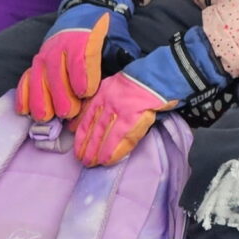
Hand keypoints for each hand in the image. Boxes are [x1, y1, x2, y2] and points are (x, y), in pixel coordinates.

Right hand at [18, 0, 140, 121]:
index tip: (86, 92)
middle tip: (67, 113)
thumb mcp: (120, 41)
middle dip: (61, 94)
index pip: (81, 57)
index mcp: (85, 38)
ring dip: (40, 98)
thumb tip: (124, 83)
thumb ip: (120, 60)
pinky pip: (27, 78)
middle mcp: (60, 45)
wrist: (87, 10)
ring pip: (39, 77)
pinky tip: (24, 111)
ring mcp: (45, 53)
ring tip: (47, 117)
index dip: (82, 76)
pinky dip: (24, 94)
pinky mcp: (36, 62)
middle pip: (57, 71)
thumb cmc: (108, 32)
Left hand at [70, 28, 228, 165]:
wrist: (164, 75)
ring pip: (103, 134)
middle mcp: (108, 99)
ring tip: (92, 163)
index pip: (87, 113)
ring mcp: (120, 108)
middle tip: (82, 159)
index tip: (74, 140)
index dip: (80, 129)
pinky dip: (113, 151)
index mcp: (104, 91)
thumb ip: (108, 99)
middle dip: (86, 145)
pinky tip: (108, 160)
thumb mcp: (120, 85)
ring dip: (97, 151)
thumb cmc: (146, 80)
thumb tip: (99, 118)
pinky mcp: (133, 116)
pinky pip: (120, 137)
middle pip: (93, 126)